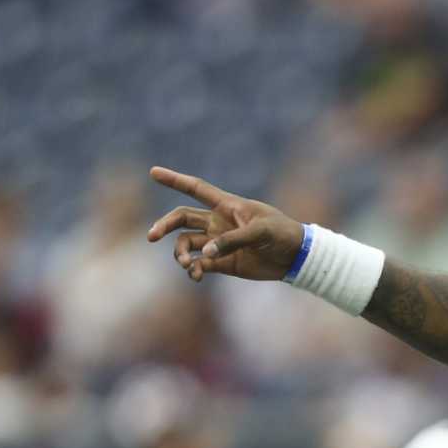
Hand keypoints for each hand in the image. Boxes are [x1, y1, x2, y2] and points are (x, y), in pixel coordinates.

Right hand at [146, 166, 305, 283]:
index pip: (196, 188)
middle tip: (151, 236)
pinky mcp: (223, 263)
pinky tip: (196, 276)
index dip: (175, 180)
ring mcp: (218, 243)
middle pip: (181, 219)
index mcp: (226, 206)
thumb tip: (204, 253)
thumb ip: (232, 240)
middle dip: (164, 226)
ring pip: (186, 245)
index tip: (153, 172)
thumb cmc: (282, 234)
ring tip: (187, 265)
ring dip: (180, 255)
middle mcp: (217, 222)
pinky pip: (199, 265)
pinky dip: (194, 270)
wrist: (295, 257)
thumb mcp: (261, 232)